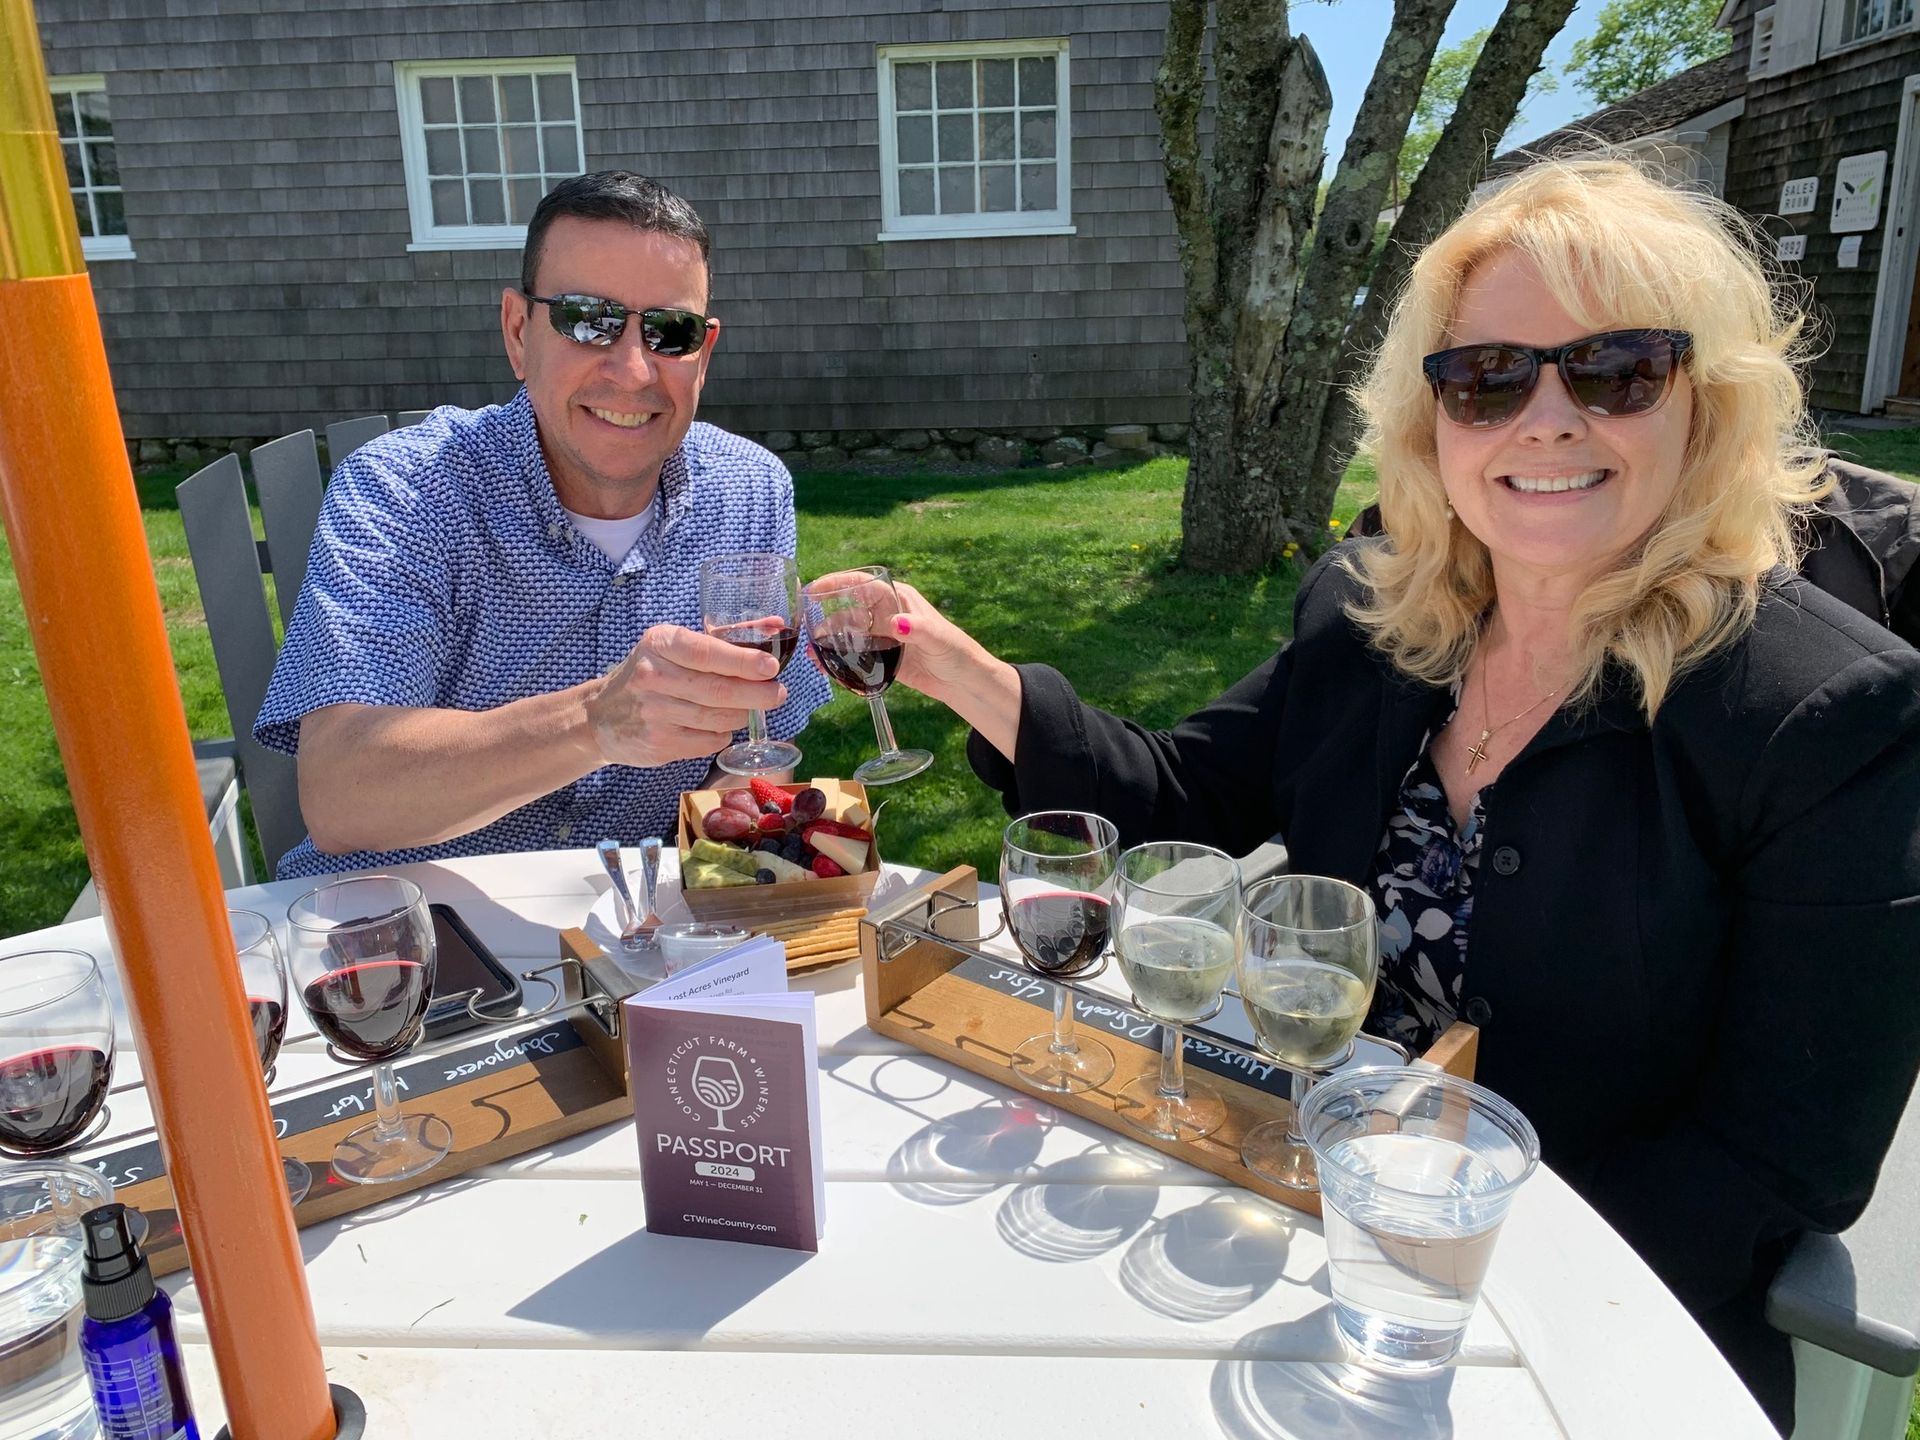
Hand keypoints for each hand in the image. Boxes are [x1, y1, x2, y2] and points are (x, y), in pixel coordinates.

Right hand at [585, 624, 786, 768]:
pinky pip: (709, 741)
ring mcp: (655, 714)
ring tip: (749, 707)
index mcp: (659, 644)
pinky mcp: (659, 745)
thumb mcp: (673, 645)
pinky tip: (719, 725)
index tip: (771, 666)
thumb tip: (776, 626)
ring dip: (742, 714)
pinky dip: (722, 734)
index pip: (706, 653)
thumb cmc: (649, 672)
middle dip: (757, 693)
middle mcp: (653, 677)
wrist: (600, 717)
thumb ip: (724, 637)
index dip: (743, 661)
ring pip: (718, 718)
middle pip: (718, 690)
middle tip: (778, 693)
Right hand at [803, 572, 993, 702]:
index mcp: (898, 598)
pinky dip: (839, 660)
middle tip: (808, 629)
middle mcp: (886, 614)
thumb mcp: (938, 638)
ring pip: (848, 634)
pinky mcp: (881, 658)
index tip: (814, 588)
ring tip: (814, 655)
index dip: (836, 583)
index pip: (861, 583)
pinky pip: (854, 656)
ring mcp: (882, 636)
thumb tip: (896, 623)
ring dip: (830, 642)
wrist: (962, 682)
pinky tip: (827, 669)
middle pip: (848, 609)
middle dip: (826, 617)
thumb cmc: (956, 652)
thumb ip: (918, 628)